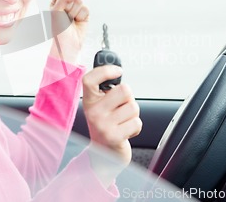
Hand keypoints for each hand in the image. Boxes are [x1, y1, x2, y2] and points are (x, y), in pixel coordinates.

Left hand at [49, 0, 88, 63]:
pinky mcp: (85, 14)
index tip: (60, 8)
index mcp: (57, 1)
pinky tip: (78, 22)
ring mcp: (76, 8)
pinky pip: (86, 8)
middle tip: (65, 17)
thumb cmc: (59, 29)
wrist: (68, 42)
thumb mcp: (55, 12)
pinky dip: (81, 16)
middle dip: (69, 7)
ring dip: (74, 12)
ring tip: (71, 20)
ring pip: (80, 1)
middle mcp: (67, 3)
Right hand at [82, 65, 141, 186]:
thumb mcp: (101, 106)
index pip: (89, 79)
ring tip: (123, 122)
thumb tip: (118, 71)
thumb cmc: (106, 125)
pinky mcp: (114, 137)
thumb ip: (107, 90)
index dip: (105, 70)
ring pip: (133, 106)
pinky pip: (136, 122)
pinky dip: (136, 127)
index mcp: (88, 101)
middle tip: (121, 108)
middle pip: (124, 90)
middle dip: (129, 98)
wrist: (103, 155)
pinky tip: (125, 132)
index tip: (118, 70)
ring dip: (133, 114)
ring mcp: (102, 125)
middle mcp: (92, 112)